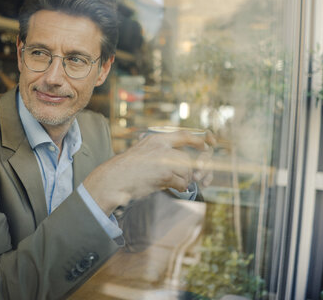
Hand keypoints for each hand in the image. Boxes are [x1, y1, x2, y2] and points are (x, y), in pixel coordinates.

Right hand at [83, 130, 210, 214]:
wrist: (113, 181)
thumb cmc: (126, 171)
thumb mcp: (143, 154)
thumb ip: (161, 154)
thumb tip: (185, 164)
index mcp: (156, 139)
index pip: (184, 135)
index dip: (199, 140)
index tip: (209, 144)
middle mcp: (161, 146)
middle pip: (187, 158)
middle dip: (193, 170)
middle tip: (195, 178)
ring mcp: (163, 159)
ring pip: (187, 170)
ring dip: (184, 180)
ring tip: (173, 183)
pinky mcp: (164, 173)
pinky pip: (182, 182)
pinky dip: (180, 187)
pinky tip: (172, 188)